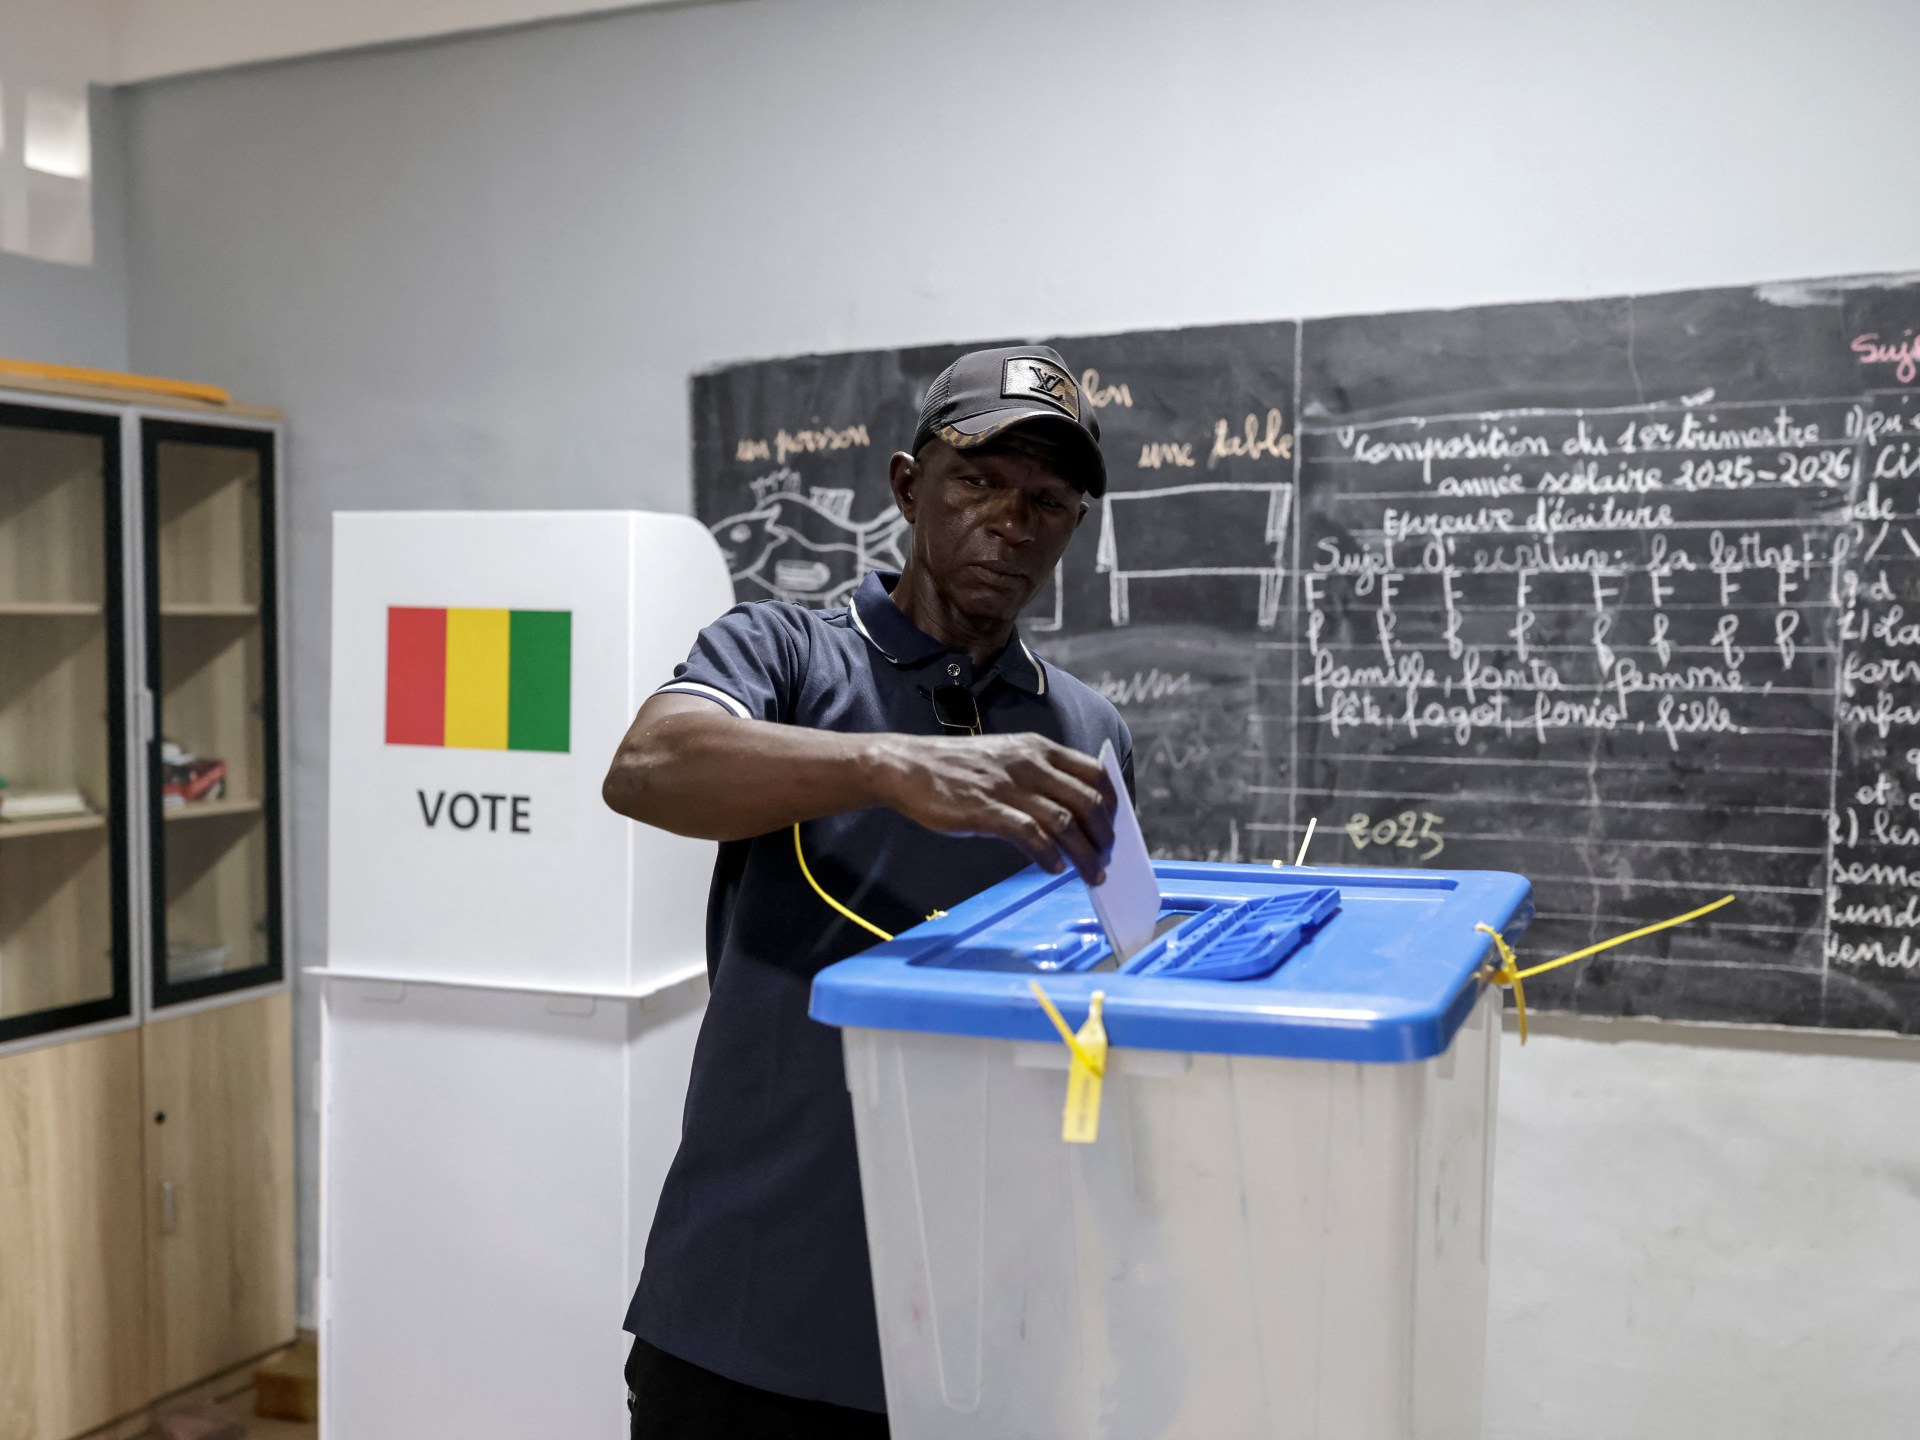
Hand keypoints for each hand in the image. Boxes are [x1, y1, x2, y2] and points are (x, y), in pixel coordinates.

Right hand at [876, 733, 1117, 883]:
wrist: (906, 766)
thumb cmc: (955, 768)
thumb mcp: (1004, 758)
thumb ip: (1036, 778)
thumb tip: (1068, 816)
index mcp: (1037, 748)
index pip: (1093, 772)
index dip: (1111, 802)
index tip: (1114, 826)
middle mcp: (1029, 764)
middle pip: (1087, 801)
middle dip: (1104, 835)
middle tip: (1106, 858)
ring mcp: (1009, 787)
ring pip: (1065, 823)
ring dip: (1084, 853)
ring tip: (1090, 873)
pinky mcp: (988, 810)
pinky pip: (1032, 836)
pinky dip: (1049, 856)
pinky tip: (1053, 868)